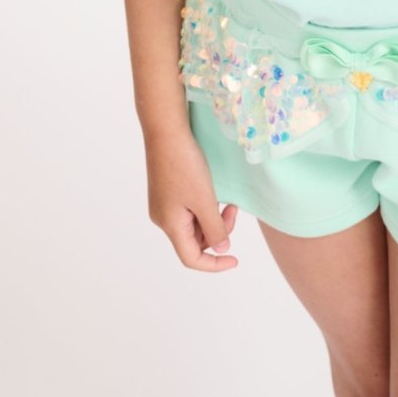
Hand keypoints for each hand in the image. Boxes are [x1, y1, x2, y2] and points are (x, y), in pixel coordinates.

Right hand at [145, 126, 241, 272]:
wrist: (166, 132)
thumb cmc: (184, 165)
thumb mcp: (205, 200)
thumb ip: (214, 228)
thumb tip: (221, 249)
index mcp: (170, 225)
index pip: (191, 258)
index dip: (214, 265)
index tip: (235, 259)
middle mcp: (163, 218)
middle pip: (194, 241)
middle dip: (218, 232)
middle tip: (233, 210)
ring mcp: (163, 204)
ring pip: (193, 225)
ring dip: (212, 218)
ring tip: (227, 201)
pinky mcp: (166, 191)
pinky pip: (188, 210)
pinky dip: (204, 207)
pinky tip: (213, 194)